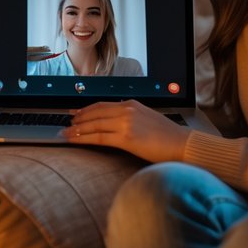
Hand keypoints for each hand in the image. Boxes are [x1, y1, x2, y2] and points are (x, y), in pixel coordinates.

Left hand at [64, 100, 190, 163]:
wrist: (182, 144)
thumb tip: (114, 123)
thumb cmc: (167, 136)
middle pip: (95, 113)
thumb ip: (130, 117)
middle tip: (66, 124)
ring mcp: (126, 123)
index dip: (85, 109)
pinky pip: (98, 138)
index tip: (75, 113)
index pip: (102, 105)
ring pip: (93, 125)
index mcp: (131, 104)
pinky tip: (75, 140)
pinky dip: (83, 138)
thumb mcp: (147, 118)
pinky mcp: (126, 138)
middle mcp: (127, 110)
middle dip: (78, 119)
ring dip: (77, 129)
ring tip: (65, 133)